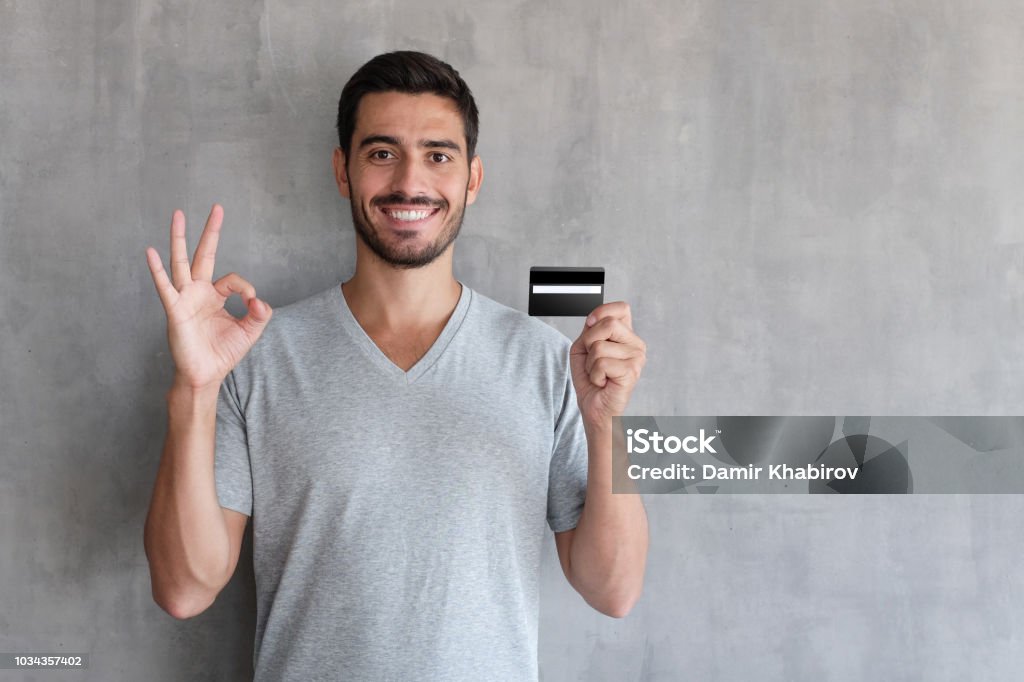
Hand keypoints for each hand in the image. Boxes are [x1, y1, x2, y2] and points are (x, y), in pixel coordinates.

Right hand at [145, 204, 271, 390]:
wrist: (205, 374)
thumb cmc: (223, 352)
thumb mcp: (250, 332)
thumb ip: (260, 314)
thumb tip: (260, 300)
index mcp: (216, 295)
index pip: (232, 279)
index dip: (246, 288)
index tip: (253, 303)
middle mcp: (199, 291)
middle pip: (204, 254)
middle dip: (210, 232)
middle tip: (217, 208)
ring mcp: (185, 298)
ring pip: (181, 262)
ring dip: (180, 238)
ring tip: (178, 214)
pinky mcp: (174, 309)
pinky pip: (164, 286)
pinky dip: (157, 270)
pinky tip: (150, 252)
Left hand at [569, 301, 646, 429]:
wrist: (594, 407)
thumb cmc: (591, 379)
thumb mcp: (584, 347)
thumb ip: (590, 329)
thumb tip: (595, 319)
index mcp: (626, 336)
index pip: (621, 308)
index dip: (602, 311)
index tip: (590, 325)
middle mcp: (636, 344)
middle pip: (608, 323)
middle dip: (589, 342)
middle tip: (593, 360)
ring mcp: (636, 357)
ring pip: (599, 346)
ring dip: (590, 363)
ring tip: (599, 374)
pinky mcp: (632, 371)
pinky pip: (601, 363)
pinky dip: (594, 374)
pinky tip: (603, 382)